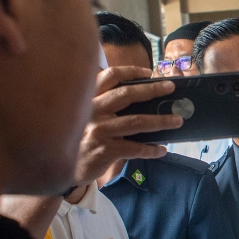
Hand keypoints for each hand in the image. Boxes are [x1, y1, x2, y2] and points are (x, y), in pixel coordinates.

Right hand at [72, 66, 183, 184]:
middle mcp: (92, 111)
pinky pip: (135, 148)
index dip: (131, 71)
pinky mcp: (104, 150)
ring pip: (136, 122)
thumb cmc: (80, 138)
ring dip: (161, 121)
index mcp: (88, 99)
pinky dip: (151, 149)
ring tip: (177, 120)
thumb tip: (144, 102)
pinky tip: (162, 150)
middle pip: (126, 95)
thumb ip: (106, 106)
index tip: (149, 73)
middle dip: (152, 90)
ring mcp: (98, 131)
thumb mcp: (86, 116)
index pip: (109, 76)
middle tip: (170, 87)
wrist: (61, 167)